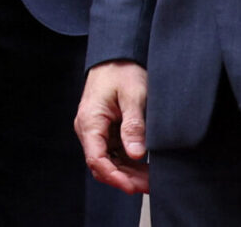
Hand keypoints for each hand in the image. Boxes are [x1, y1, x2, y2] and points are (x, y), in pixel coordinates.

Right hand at [75, 60, 149, 195]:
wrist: (117, 55)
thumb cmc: (122, 70)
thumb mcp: (133, 95)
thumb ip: (134, 124)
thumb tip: (136, 153)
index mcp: (90, 121)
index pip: (96, 159)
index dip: (114, 177)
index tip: (133, 186)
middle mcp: (89, 129)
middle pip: (103, 164)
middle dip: (125, 179)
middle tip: (150, 186)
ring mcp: (97, 131)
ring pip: (109, 161)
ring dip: (128, 173)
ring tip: (151, 180)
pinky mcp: (106, 130)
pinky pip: (115, 153)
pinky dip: (129, 163)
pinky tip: (145, 168)